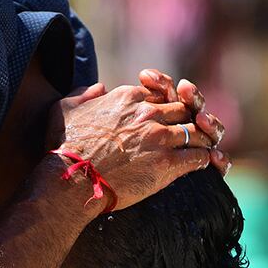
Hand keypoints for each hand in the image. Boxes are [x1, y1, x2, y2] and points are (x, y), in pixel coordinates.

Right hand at [51, 80, 219, 209]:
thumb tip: (99, 88)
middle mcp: (148, 113)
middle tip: (191, 132)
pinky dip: (204, 159)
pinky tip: (204, 164)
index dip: (166, 105)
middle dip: (189, 120)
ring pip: (195, 131)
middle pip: (182, 110)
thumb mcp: (65, 107)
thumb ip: (84, 93)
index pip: (160, 94)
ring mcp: (159, 138)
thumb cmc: (63, 146)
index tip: (165, 117)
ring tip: (202, 147)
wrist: (70, 179)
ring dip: (201, 139)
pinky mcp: (166, 163)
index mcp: (128, 97)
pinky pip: (197, 157)